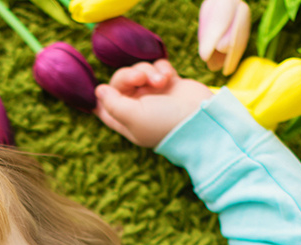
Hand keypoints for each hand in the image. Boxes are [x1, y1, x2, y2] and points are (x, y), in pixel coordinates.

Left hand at [94, 60, 214, 147]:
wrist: (200, 117)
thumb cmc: (165, 122)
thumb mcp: (133, 117)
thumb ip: (112, 104)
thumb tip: (99, 90)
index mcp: (126, 121)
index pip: (104, 108)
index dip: (101, 98)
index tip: (102, 89)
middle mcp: (138, 107)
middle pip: (121, 82)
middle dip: (130, 75)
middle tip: (141, 78)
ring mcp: (154, 94)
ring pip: (140, 70)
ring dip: (149, 72)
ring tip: (162, 81)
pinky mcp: (169, 83)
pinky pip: (157, 66)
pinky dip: (161, 68)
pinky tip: (169, 77)